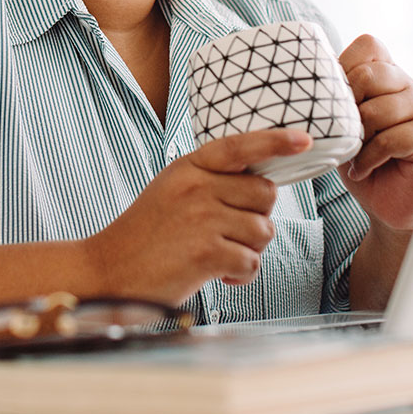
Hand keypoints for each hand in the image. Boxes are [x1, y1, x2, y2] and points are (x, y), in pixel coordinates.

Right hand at [84, 129, 311, 305]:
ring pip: (263, 230)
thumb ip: (210, 182)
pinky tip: (215, 274)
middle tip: (230, 234)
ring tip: (216, 256)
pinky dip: (240, 275)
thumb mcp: (172, 191)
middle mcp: (196, 186)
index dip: (275, 140)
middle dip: (258, 217)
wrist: (107, 272)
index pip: (240, 146)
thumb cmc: (145, 237)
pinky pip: (251, 261)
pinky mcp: (206, 252)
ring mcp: (202, 218)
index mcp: (188, 167)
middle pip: (265, 193)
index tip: (305, 138)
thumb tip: (263, 187)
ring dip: (248, 250)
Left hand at [338, 35, 412, 232]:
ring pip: (379, 108)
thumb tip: (302, 80)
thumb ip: (332, 98)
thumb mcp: (339, 124)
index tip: (333, 98)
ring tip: (353, 154)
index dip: (344, 66)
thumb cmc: (361, 160)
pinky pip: (391, 138)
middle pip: (370, 74)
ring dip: (357, 137)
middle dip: (347, 105)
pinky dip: (369, 158)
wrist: (387, 204)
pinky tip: (363, 169)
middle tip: (342, 132)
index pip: (368, 45)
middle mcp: (409, 85)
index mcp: (387, 75)